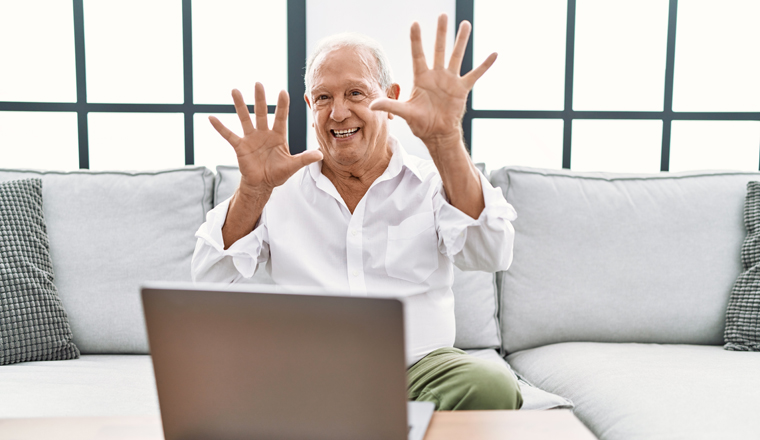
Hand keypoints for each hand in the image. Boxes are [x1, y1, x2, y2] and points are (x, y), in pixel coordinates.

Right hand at [210, 84, 322, 192]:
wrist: (262, 184)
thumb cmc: (278, 173)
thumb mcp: (293, 165)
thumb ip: (305, 158)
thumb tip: (321, 154)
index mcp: (278, 136)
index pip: (281, 117)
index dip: (282, 105)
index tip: (283, 91)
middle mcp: (264, 133)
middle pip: (261, 113)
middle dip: (260, 99)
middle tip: (258, 83)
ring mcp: (251, 138)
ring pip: (245, 119)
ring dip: (240, 106)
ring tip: (235, 91)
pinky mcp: (240, 146)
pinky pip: (228, 135)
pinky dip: (220, 127)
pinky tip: (211, 117)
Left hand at [369, 14, 495, 149]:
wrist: (437, 134)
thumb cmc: (420, 123)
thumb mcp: (404, 112)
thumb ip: (390, 105)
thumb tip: (372, 104)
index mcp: (421, 78)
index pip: (418, 54)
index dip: (416, 40)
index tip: (415, 23)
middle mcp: (436, 75)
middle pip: (438, 49)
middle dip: (440, 33)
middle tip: (442, 15)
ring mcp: (450, 80)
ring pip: (456, 56)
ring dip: (461, 41)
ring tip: (465, 24)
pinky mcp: (462, 89)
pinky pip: (475, 75)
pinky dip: (485, 65)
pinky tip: (494, 54)